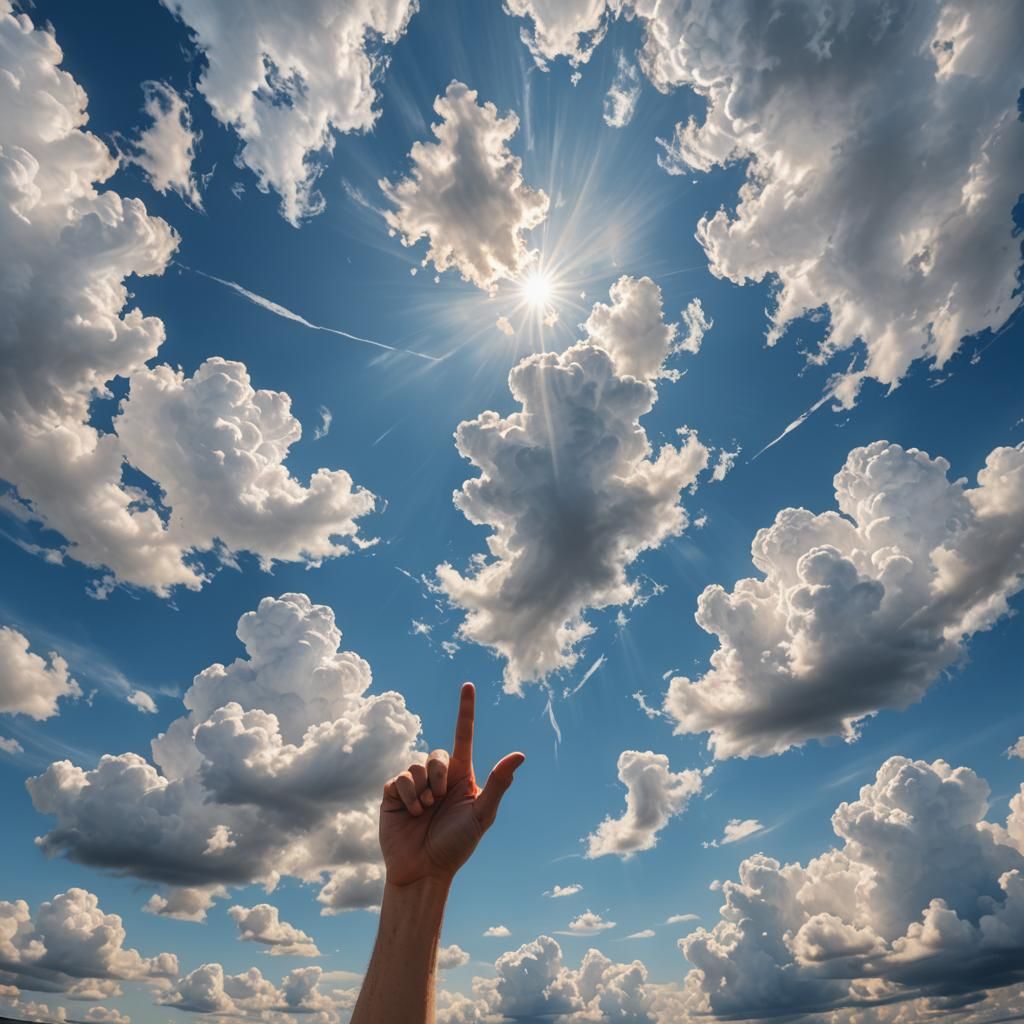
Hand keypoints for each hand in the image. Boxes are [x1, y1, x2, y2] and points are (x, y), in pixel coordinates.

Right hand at [380, 682, 524, 886]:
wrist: (423, 871)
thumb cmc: (456, 846)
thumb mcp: (481, 815)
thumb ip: (498, 784)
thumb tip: (519, 754)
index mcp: (461, 776)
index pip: (463, 735)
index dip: (465, 710)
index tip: (468, 685)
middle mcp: (438, 776)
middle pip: (438, 753)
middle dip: (440, 774)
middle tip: (440, 800)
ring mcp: (415, 784)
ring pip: (417, 765)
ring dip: (424, 790)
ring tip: (425, 812)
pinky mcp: (394, 793)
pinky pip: (400, 778)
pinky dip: (408, 795)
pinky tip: (411, 813)